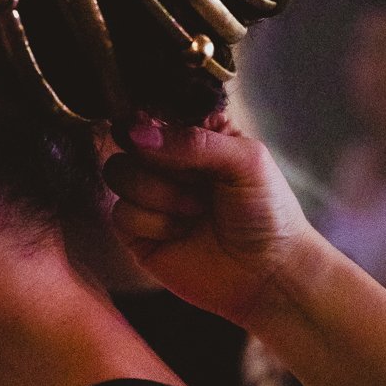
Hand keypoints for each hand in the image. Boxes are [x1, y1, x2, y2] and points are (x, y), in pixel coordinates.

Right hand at [103, 117, 313, 328]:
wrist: (268, 274)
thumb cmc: (267, 212)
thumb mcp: (246, 160)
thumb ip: (193, 141)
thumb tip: (136, 133)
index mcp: (195, 135)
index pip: (153, 112)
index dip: (149, 121)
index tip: (159, 133)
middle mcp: (168, 162)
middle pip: (126, 141)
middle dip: (159, 163)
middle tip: (196, 182)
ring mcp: (150, 197)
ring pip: (118, 173)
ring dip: (158, 194)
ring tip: (195, 211)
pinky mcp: (137, 233)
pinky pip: (119, 213)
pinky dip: (152, 223)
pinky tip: (181, 232)